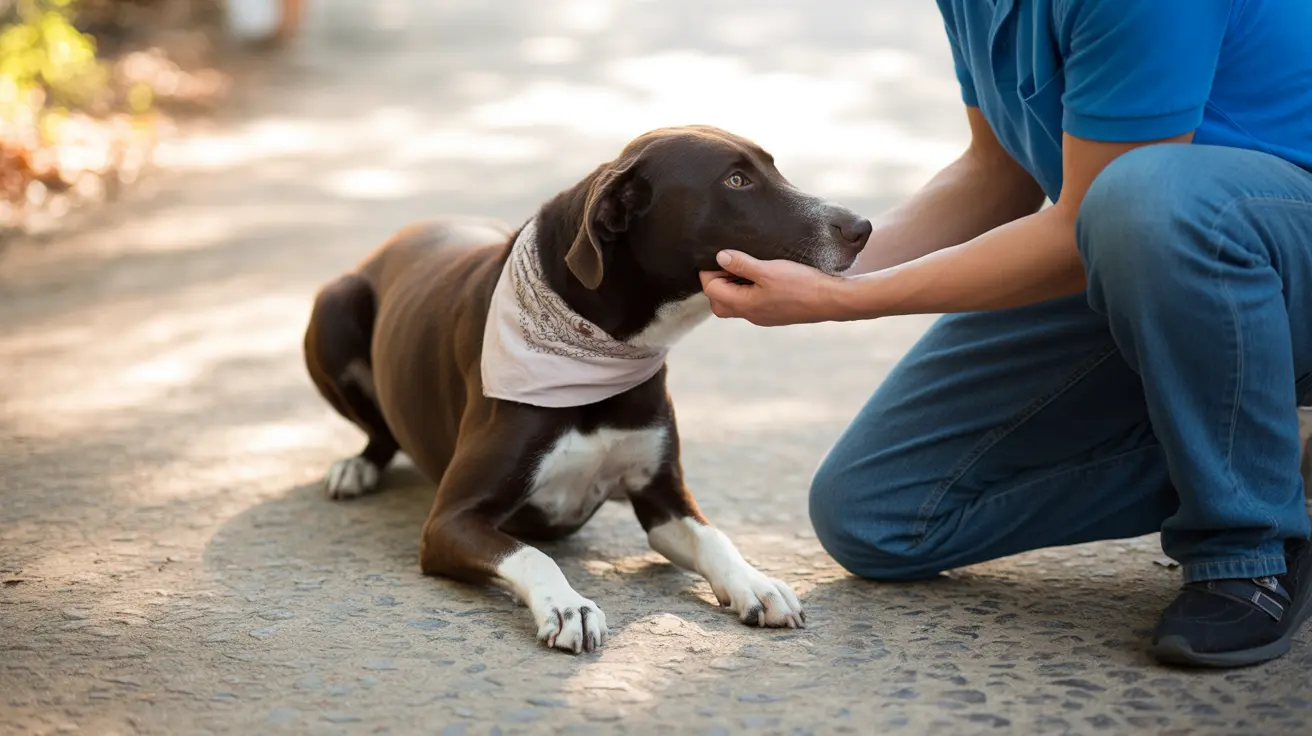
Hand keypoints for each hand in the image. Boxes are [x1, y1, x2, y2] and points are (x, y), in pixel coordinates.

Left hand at [698, 250, 847, 326]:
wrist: (831, 300)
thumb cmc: (801, 285)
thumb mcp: (768, 270)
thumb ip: (741, 264)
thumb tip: (719, 258)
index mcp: (744, 304)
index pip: (712, 290)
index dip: (709, 272)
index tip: (716, 255)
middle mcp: (751, 314)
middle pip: (719, 303)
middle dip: (716, 284)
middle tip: (727, 263)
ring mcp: (764, 316)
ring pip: (736, 304)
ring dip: (733, 287)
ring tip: (743, 266)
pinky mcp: (776, 313)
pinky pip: (752, 303)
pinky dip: (748, 290)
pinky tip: (761, 276)